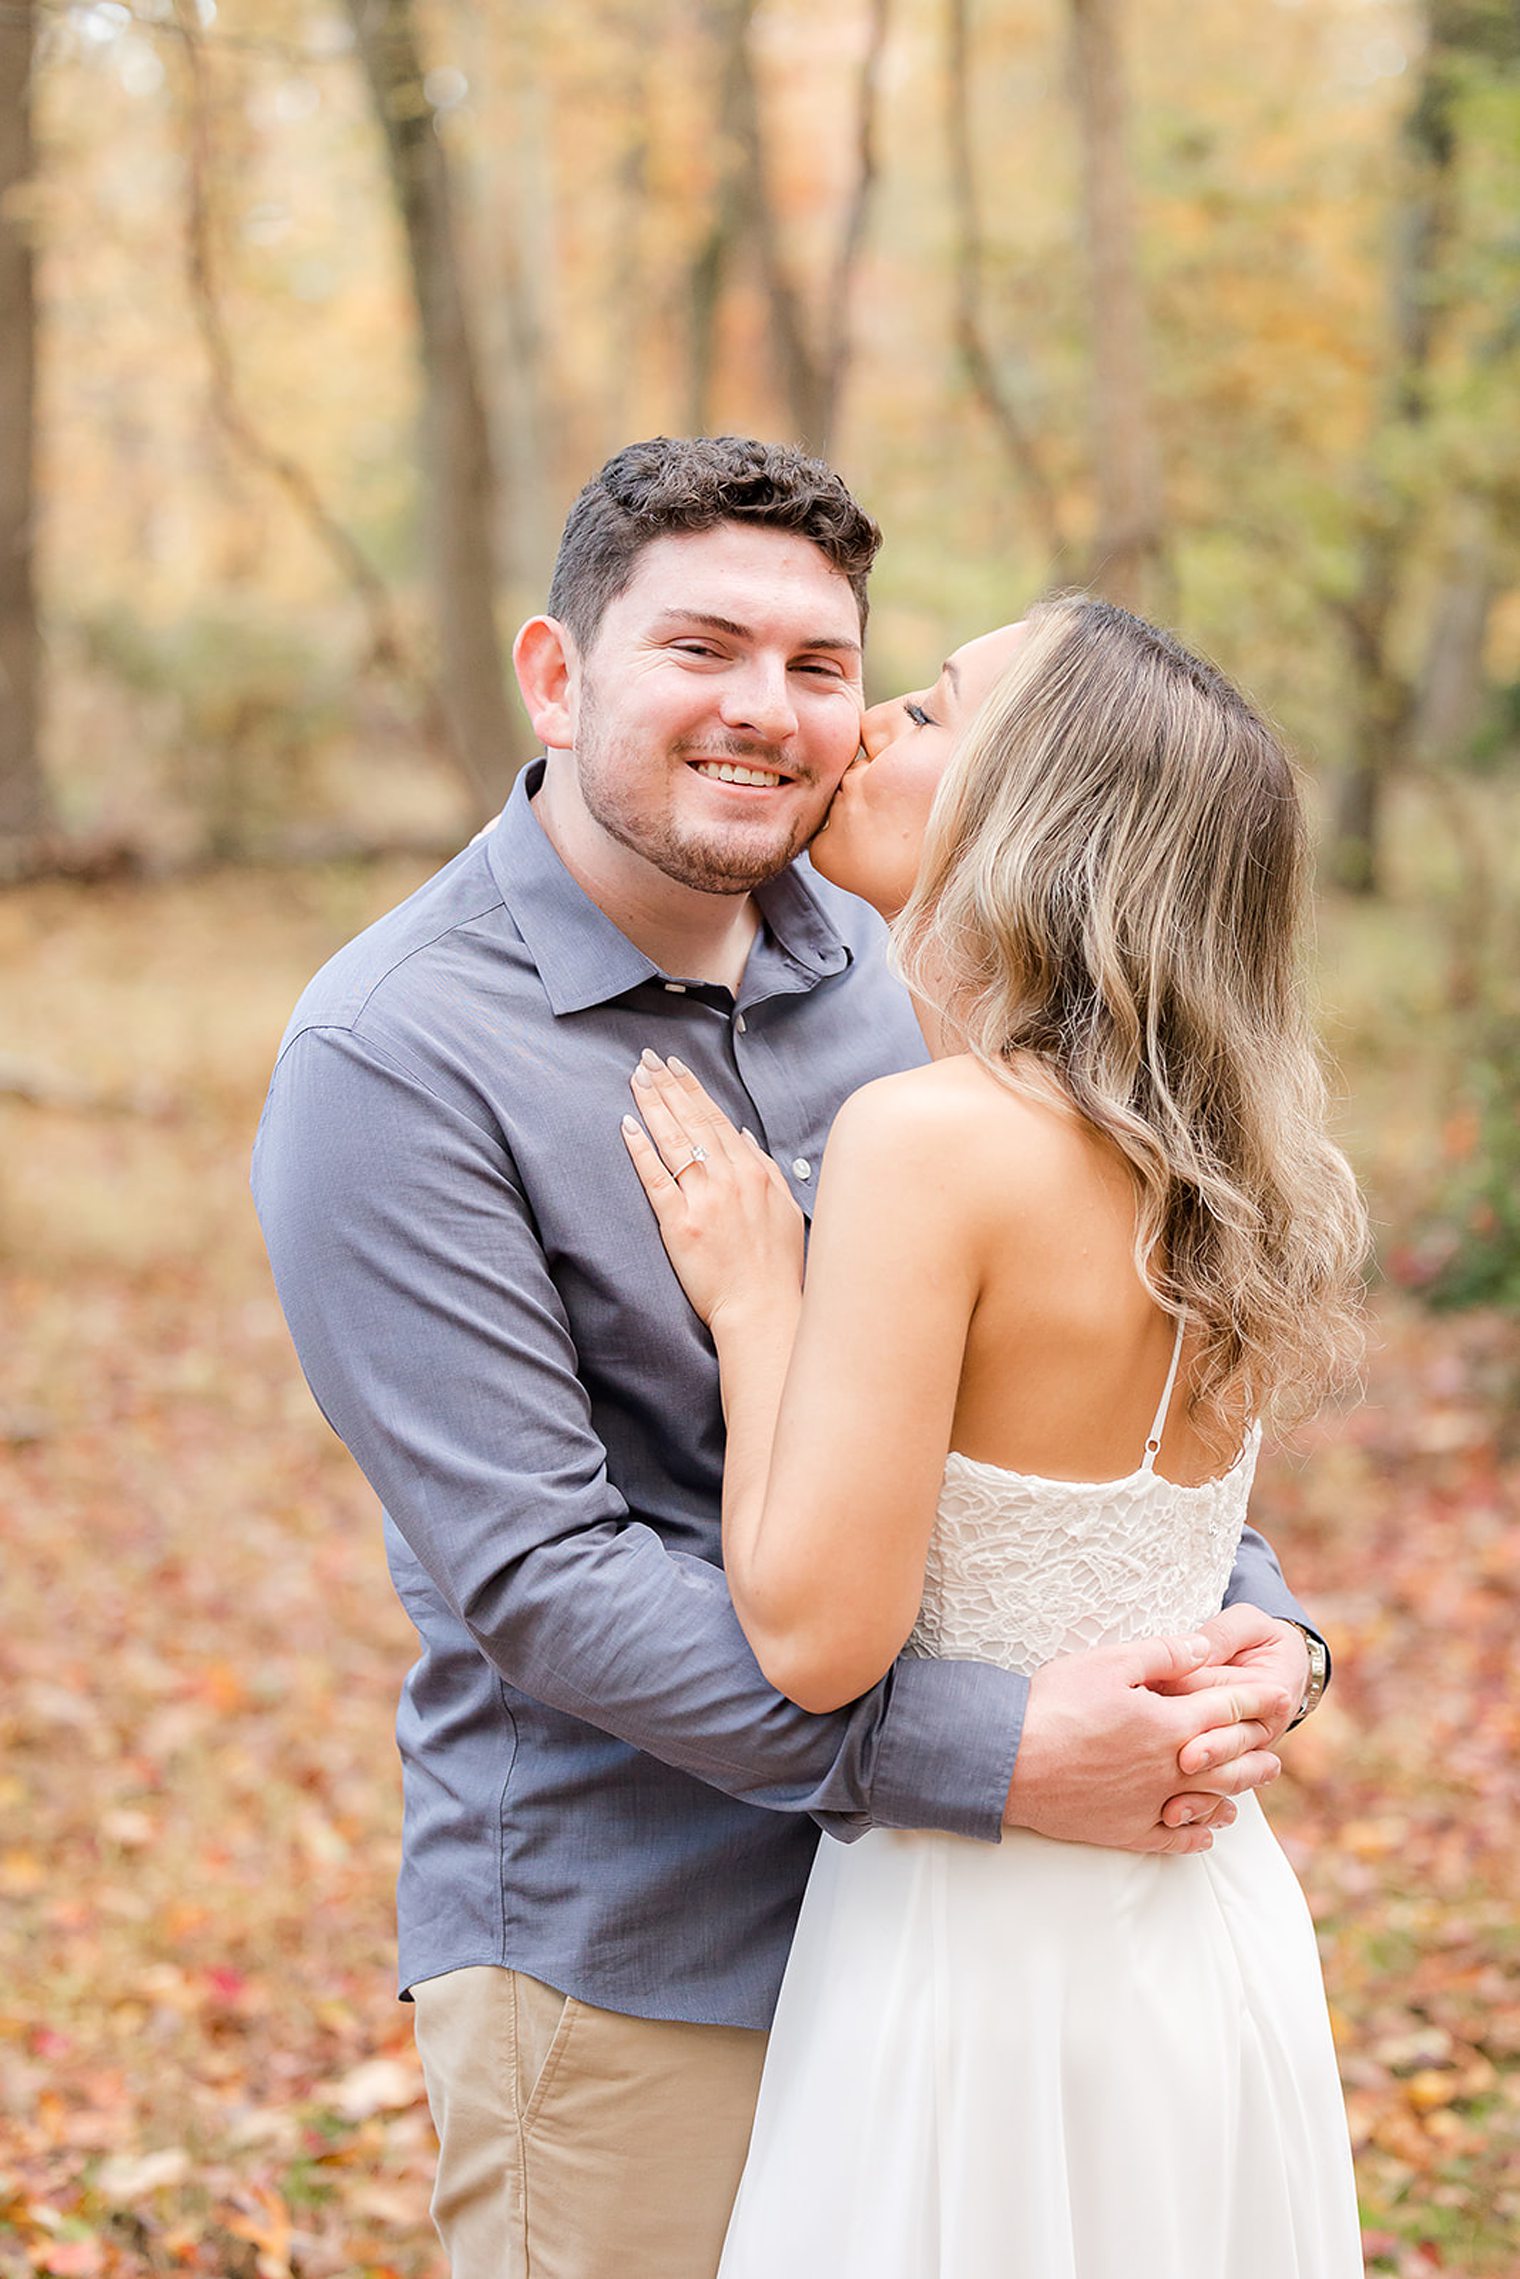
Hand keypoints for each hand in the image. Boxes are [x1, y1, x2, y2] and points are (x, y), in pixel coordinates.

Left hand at [622, 1053, 804, 1328]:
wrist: (763, 1309)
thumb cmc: (777, 1266)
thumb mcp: (785, 1208)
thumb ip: (763, 1167)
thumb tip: (740, 1136)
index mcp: (753, 1172)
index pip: (716, 1119)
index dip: (692, 1089)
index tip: (673, 1066)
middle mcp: (729, 1179)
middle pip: (691, 1121)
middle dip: (666, 1085)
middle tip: (645, 1058)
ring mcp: (703, 1199)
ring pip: (673, 1140)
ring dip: (652, 1105)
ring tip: (634, 1079)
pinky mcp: (679, 1224)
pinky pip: (655, 1178)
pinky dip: (640, 1149)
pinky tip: (626, 1125)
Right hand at [1004, 1632, 1290, 1855]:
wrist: (1011, 1763)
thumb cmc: (1055, 1705)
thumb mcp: (1108, 1662)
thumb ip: (1163, 1655)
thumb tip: (1205, 1649)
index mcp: (1170, 1725)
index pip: (1228, 1710)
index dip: (1258, 1701)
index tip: (1282, 1696)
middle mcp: (1170, 1769)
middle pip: (1230, 1760)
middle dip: (1257, 1749)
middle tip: (1277, 1747)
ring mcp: (1150, 1804)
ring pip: (1210, 1800)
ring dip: (1239, 1790)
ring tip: (1256, 1785)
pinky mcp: (1127, 1829)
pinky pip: (1175, 1838)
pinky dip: (1198, 1835)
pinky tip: (1209, 1833)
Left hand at [1149, 1605, 1308, 1828]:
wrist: (1278, 1668)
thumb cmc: (1256, 1641)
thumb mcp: (1247, 1625)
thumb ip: (1223, 1635)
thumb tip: (1199, 1647)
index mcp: (1266, 1694)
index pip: (1228, 1697)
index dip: (1202, 1699)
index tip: (1175, 1703)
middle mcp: (1253, 1730)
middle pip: (1227, 1745)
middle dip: (1209, 1753)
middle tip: (1185, 1760)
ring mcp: (1238, 1755)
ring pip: (1222, 1783)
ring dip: (1200, 1798)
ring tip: (1173, 1811)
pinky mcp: (1222, 1770)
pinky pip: (1214, 1800)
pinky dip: (1197, 1815)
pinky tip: (1175, 1824)